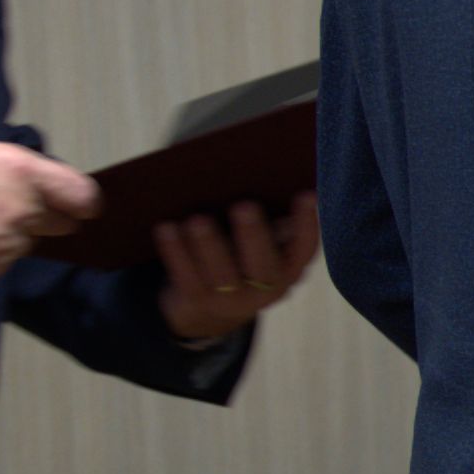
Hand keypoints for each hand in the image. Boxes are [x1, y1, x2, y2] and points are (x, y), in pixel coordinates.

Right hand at [0, 134, 103, 286]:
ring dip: (8, 236)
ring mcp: (4, 247)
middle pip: (58, 224)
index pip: (81, 195)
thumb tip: (29, 178)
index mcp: (21, 171)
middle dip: (42, 216)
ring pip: (23, 245)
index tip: (79, 205)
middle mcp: (21, 211)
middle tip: (7, 207)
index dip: (82, 201)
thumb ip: (9, 164)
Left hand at [152, 193, 320, 342]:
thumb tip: (260, 169)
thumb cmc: (240, 253)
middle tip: (243, 205)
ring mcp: (233, 301)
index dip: (308, 224)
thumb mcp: (260, 241)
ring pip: (222, 275)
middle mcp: (267, 289)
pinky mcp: (199, 302)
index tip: (306, 194)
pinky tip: (166, 228)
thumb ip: (269, 216)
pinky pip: (187, 278)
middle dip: (254, 235)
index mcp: (289, 268)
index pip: (305, 248)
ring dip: (209, 245)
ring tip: (197, 219)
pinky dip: (176, 252)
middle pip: (263, 265)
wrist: (208, 305)